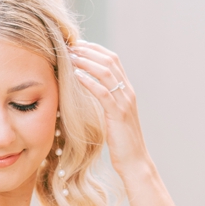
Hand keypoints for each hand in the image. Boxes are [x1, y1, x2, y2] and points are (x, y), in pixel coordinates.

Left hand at [68, 42, 149, 181]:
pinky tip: (76, 77)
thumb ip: (104, 100)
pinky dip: (89, 82)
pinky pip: (103, 93)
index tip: (76, 45)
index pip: (113, 60)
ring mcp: (125, 102)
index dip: (95, 49)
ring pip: (107, 73)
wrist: (134, 161)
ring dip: (87, 62)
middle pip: (110, 61)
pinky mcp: (118, 114)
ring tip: (70, 57)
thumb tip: (86, 90)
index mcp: (127, 91)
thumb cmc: (121, 141)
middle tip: (70, 46)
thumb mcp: (113, 116)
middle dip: (89, 50)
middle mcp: (128, 92)